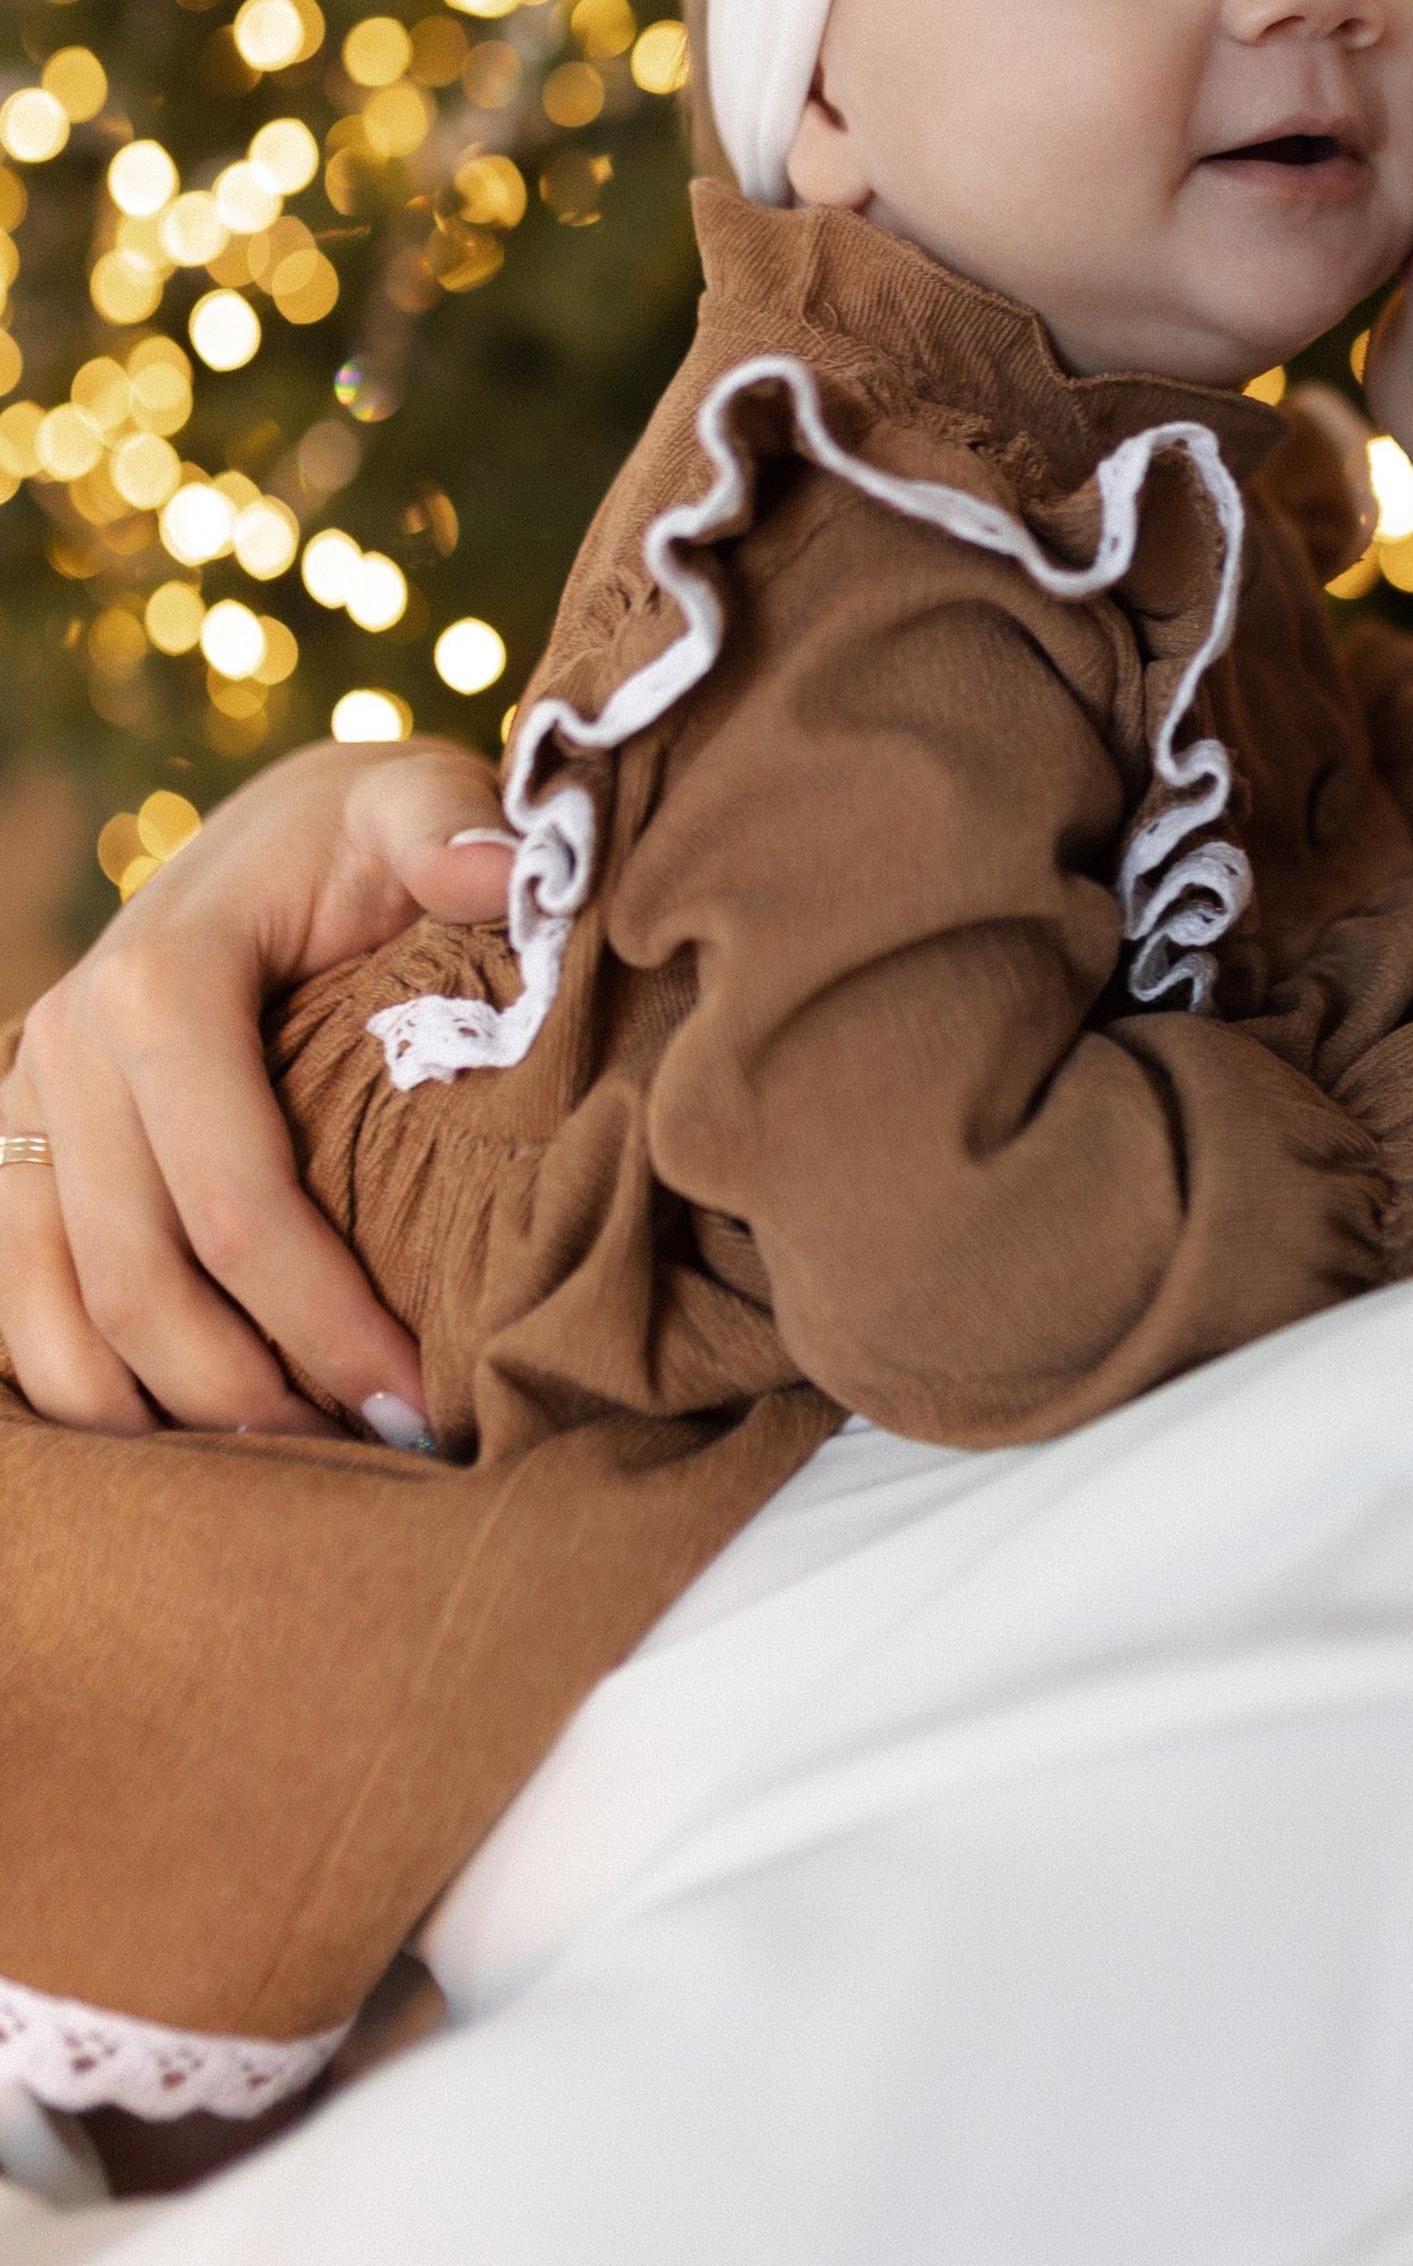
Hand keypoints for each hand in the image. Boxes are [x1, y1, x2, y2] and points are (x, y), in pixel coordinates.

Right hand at [0, 742, 511, 1436]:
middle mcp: (64, 1048)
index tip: (416, 1394)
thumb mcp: (413, 801)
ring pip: (56, 1324)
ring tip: (294, 1463)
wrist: (276, 828)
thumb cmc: (365, 835)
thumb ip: (457, 830)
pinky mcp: (19, 1156)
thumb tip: (511, 876)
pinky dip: (95, 1393)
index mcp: (158, 981)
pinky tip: (203, 1436)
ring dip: (164, 1418)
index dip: (322, 1314)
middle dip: (253, 1391)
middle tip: (374, 1452)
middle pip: (139, 1283)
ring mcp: (25, 1110)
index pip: (234, 1198)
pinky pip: (21, 1309)